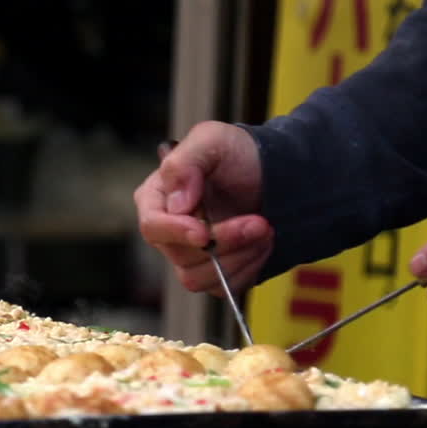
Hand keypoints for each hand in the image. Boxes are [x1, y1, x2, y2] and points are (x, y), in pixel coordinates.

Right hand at [134, 121, 273, 294]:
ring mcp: (189, 255)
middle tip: (259, 222)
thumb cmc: (238, 154)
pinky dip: (247, 268)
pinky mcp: (212, 273)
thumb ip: (186, 162)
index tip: (203, 233)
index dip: (176, 233)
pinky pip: (222, 287)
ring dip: (239, 256)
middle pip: (181, 255)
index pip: (153, 226)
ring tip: (264, 229)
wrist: (273, 173)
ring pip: (199, 278)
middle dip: (225, 241)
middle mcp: (167, 231)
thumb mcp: (211, 140)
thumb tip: (178, 202)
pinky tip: (260, 244)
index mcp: (156, 199)